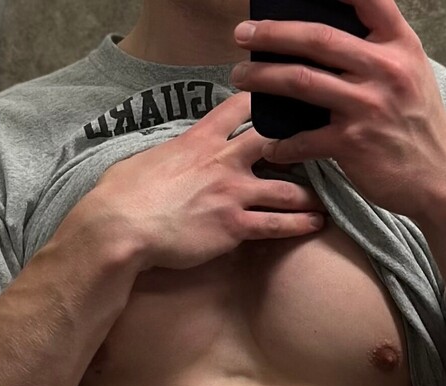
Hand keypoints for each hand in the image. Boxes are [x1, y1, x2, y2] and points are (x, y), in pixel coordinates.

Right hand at [92, 91, 328, 271]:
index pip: (239, 107)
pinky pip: (277, 225)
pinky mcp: (235, 226)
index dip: (262, 101)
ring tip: (324, 200)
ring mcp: (233, 194)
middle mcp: (223, 161)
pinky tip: (316, 224)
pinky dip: (299, 225)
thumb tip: (165, 159)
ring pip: (286, 189)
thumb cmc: (122, 195)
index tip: (278, 100)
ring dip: (309, 195)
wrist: (121, 227)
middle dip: (300, 145)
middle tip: (318, 150)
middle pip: (276, 143)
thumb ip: (168, 155)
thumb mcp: (145, 160)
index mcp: (200, 139)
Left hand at [229, 0, 445, 220]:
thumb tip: (326, 38)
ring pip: (301, 81)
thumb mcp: (410, 73)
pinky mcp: (353, 143)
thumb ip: (376, 51)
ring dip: (263, 77)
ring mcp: (367, 106)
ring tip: (239, 76)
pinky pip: (304, 139)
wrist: (440, 176)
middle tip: (243, 33)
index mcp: (399, 46)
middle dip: (272, 33)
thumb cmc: (418, 123)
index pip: (367, 0)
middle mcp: (384, 69)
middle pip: (317, 38)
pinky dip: (282, 144)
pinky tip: (271, 145)